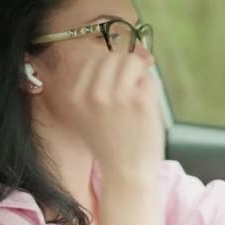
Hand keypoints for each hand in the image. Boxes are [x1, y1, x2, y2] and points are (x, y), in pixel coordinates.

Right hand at [66, 53, 163, 175]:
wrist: (127, 171)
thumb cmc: (110, 142)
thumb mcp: (85, 114)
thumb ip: (88, 86)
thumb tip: (103, 53)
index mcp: (73, 95)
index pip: (93, 59)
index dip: (109, 70)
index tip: (114, 89)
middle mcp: (92, 93)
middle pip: (113, 57)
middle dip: (125, 71)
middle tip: (128, 95)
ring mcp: (117, 95)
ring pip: (132, 61)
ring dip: (138, 76)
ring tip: (136, 98)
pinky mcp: (140, 100)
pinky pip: (150, 77)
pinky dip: (151, 89)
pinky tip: (145, 108)